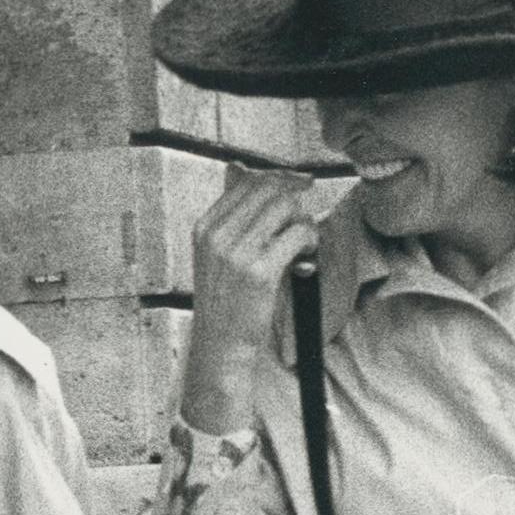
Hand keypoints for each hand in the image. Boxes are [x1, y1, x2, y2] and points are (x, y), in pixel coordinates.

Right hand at [179, 165, 320, 430]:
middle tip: (306, 217)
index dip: (279, 178)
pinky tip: (305, 260)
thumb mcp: (216, 254)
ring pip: (286, 207)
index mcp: (205, 228)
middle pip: (268, 189)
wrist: (221, 345)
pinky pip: (298, 233)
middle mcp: (217, 236)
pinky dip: (309, 241)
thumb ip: (230, 216)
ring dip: (304, 220)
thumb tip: (238, 169)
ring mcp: (237, 253)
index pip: (246, 182)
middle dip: (295, 196)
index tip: (300, 185)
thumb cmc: (226, 301)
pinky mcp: (260, 272)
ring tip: (303, 244)